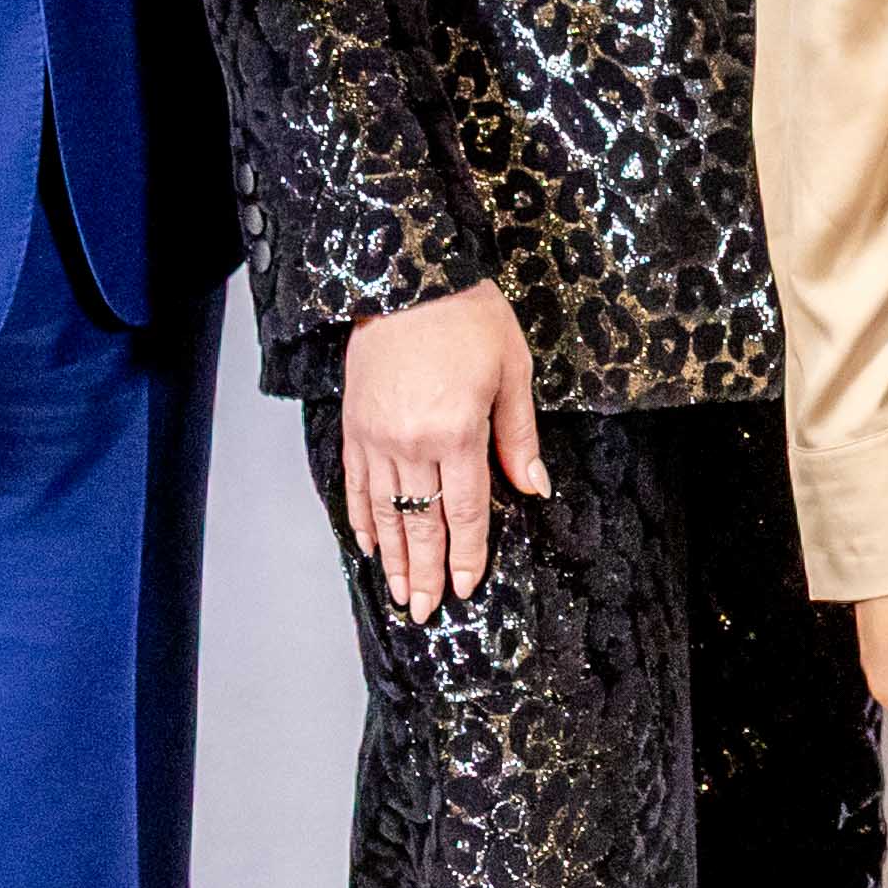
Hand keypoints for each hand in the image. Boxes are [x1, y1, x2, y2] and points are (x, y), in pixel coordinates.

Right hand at [338, 281, 546, 623]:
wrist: (410, 276)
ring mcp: (377, 437)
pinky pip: (356, 485)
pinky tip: (368, 544)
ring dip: (392, 557)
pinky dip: (362, 518)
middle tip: (424, 611)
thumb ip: (518, 435)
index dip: (466, 554)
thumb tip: (534, 486)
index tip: (465, 586)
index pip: (463, 512)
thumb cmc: (469, 317)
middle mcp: (412, 443)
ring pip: (384, 512)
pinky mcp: (354, 426)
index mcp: (457, 432)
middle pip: (421, 523)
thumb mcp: (512, 370)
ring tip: (398, 592)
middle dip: (424, 572)